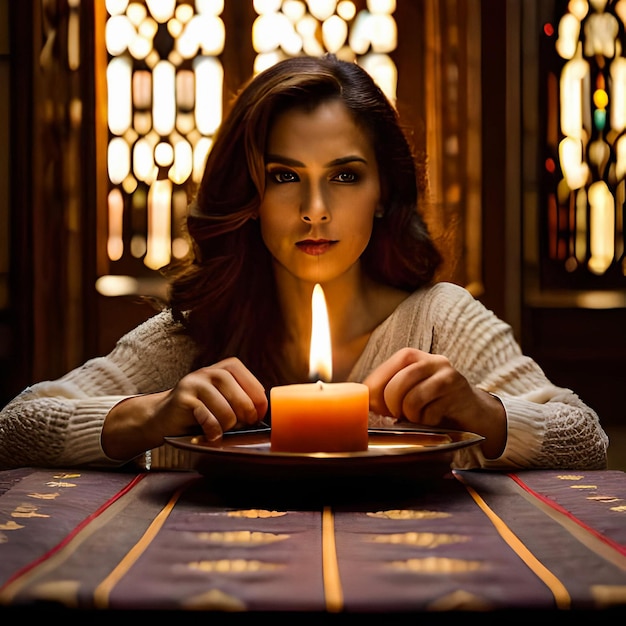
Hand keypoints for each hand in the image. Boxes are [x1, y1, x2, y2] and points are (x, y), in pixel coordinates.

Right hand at [102, 357, 267, 460]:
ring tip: (220, 429)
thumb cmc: (200, 411)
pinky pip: (209, 419)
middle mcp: (211, 371)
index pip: (255, 387)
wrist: (162, 417)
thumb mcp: (224, 399)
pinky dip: (213, 432)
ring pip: (227, 412)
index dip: (259, 406)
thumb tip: (263, 413)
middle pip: (243, 400)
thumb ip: (242, 399)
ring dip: (227, 428)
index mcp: (227, 368)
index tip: (256, 418)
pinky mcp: (183, 397)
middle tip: (238, 427)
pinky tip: (209, 434)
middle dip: (245, 420)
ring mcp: (196, 382)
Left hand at [363, 348, 505, 457]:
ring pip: (413, 399)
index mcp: (409, 356)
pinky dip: (427, 422)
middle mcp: (428, 360)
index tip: (378, 410)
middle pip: (396, 386)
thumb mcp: (407, 390)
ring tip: (418, 416)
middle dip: (393, 408)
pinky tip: (434, 418)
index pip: (381, 374)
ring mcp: (446, 374)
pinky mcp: (459, 391)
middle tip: (399, 415)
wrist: (472, 410)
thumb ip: (385, 390)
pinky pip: (431, 413)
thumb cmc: (432, 401)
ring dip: (411, 416)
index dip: (375, 397)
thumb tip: (360, 404)